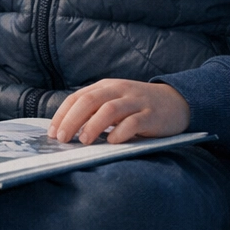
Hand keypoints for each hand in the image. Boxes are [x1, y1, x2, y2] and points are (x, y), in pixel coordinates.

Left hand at [47, 79, 190, 144]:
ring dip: (93, 125)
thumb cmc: (138, 107)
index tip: (52, 132)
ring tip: (83, 140)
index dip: (63, 114)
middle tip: (62, 138)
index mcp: (106, 87)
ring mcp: (136, 102)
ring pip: (110, 109)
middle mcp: (119, 90)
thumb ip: (95, 111)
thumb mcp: (115, 103)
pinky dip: (120, 132)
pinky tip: (112, 142)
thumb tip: (67, 130)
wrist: (176, 102)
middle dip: (72, 119)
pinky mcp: (151, 115)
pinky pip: (134, 122)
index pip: (78, 97)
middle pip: (90, 101)